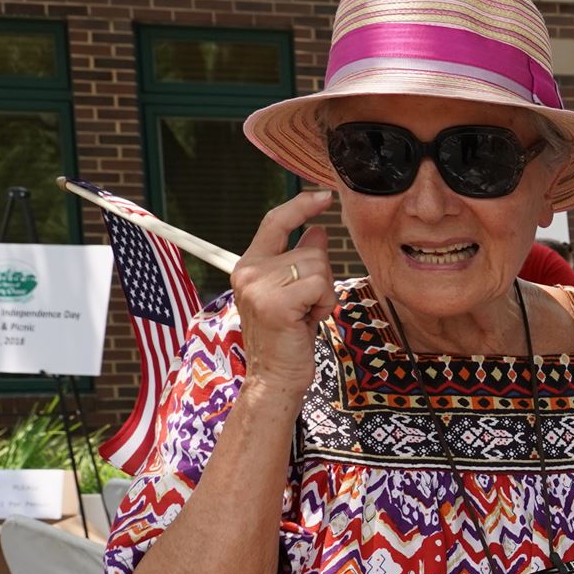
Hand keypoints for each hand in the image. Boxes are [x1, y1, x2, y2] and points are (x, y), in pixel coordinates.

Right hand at [233, 188, 340, 401]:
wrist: (275, 376)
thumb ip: (301, 260)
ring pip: (319, 267)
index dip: (300, 206)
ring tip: (306, 315)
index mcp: (250, 264)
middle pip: (311, 249)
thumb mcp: (294, 292)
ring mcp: (259, 285)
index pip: (274, 222)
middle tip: (307, 307)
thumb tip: (318, 231)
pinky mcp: (275, 302)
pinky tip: (308, 322)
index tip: (323, 196)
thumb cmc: (288, 337)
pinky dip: (324, 305)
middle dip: (323, 278)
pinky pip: (321, 286)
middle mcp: (249, 270)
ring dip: (324, 294)